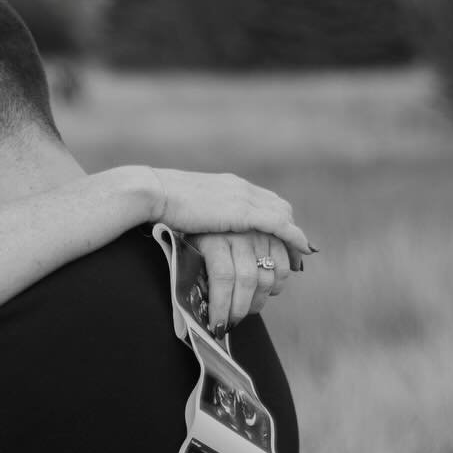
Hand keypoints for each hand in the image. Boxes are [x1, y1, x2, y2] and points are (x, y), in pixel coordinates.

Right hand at [138, 166, 310, 266]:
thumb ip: (203, 217)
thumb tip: (202, 233)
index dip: (277, 222)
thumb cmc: (158, 203)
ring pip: (280, 219)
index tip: (281, 242)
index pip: (264, 201)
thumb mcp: (188, 208)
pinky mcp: (242, 212)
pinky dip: (292, 238)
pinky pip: (278, 225)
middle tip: (293, 258)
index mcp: (228, 186)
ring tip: (292, 267)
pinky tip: (298, 255)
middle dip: (289, 234)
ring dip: (290, 243)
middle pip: (279, 208)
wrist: (154, 193)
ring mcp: (243, 197)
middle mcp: (241, 188)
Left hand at [192, 232, 291, 331]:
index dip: (222, 306)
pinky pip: (283, 265)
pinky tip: (268, 292)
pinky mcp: (273, 233)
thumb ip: (199, 273)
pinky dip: (278, 284)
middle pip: (247, 280)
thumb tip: (206, 308)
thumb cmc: (192, 232)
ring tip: (248, 309)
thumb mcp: (188, 250)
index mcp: (214, 239)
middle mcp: (239, 234)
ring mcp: (258, 233)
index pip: (222, 278)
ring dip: (259, 301)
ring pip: (267, 276)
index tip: (218, 325)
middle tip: (232, 323)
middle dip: (240, 309)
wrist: (200, 199)